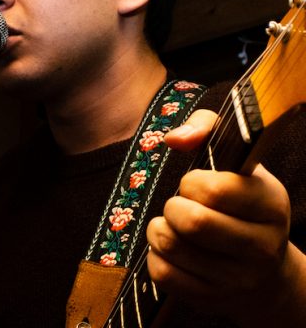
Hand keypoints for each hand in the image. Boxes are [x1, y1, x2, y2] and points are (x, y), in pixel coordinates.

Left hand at [145, 109, 305, 325]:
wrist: (265, 275)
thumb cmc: (239, 203)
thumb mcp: (234, 160)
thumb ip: (205, 127)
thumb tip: (174, 139)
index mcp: (271, 205)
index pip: (216, 190)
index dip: (192, 183)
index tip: (196, 185)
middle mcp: (262, 246)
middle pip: (192, 222)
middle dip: (172, 206)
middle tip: (178, 206)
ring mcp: (238, 279)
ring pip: (172, 246)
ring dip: (159, 229)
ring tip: (171, 224)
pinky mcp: (211, 299)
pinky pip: (163, 273)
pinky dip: (155, 255)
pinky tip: (170, 249)